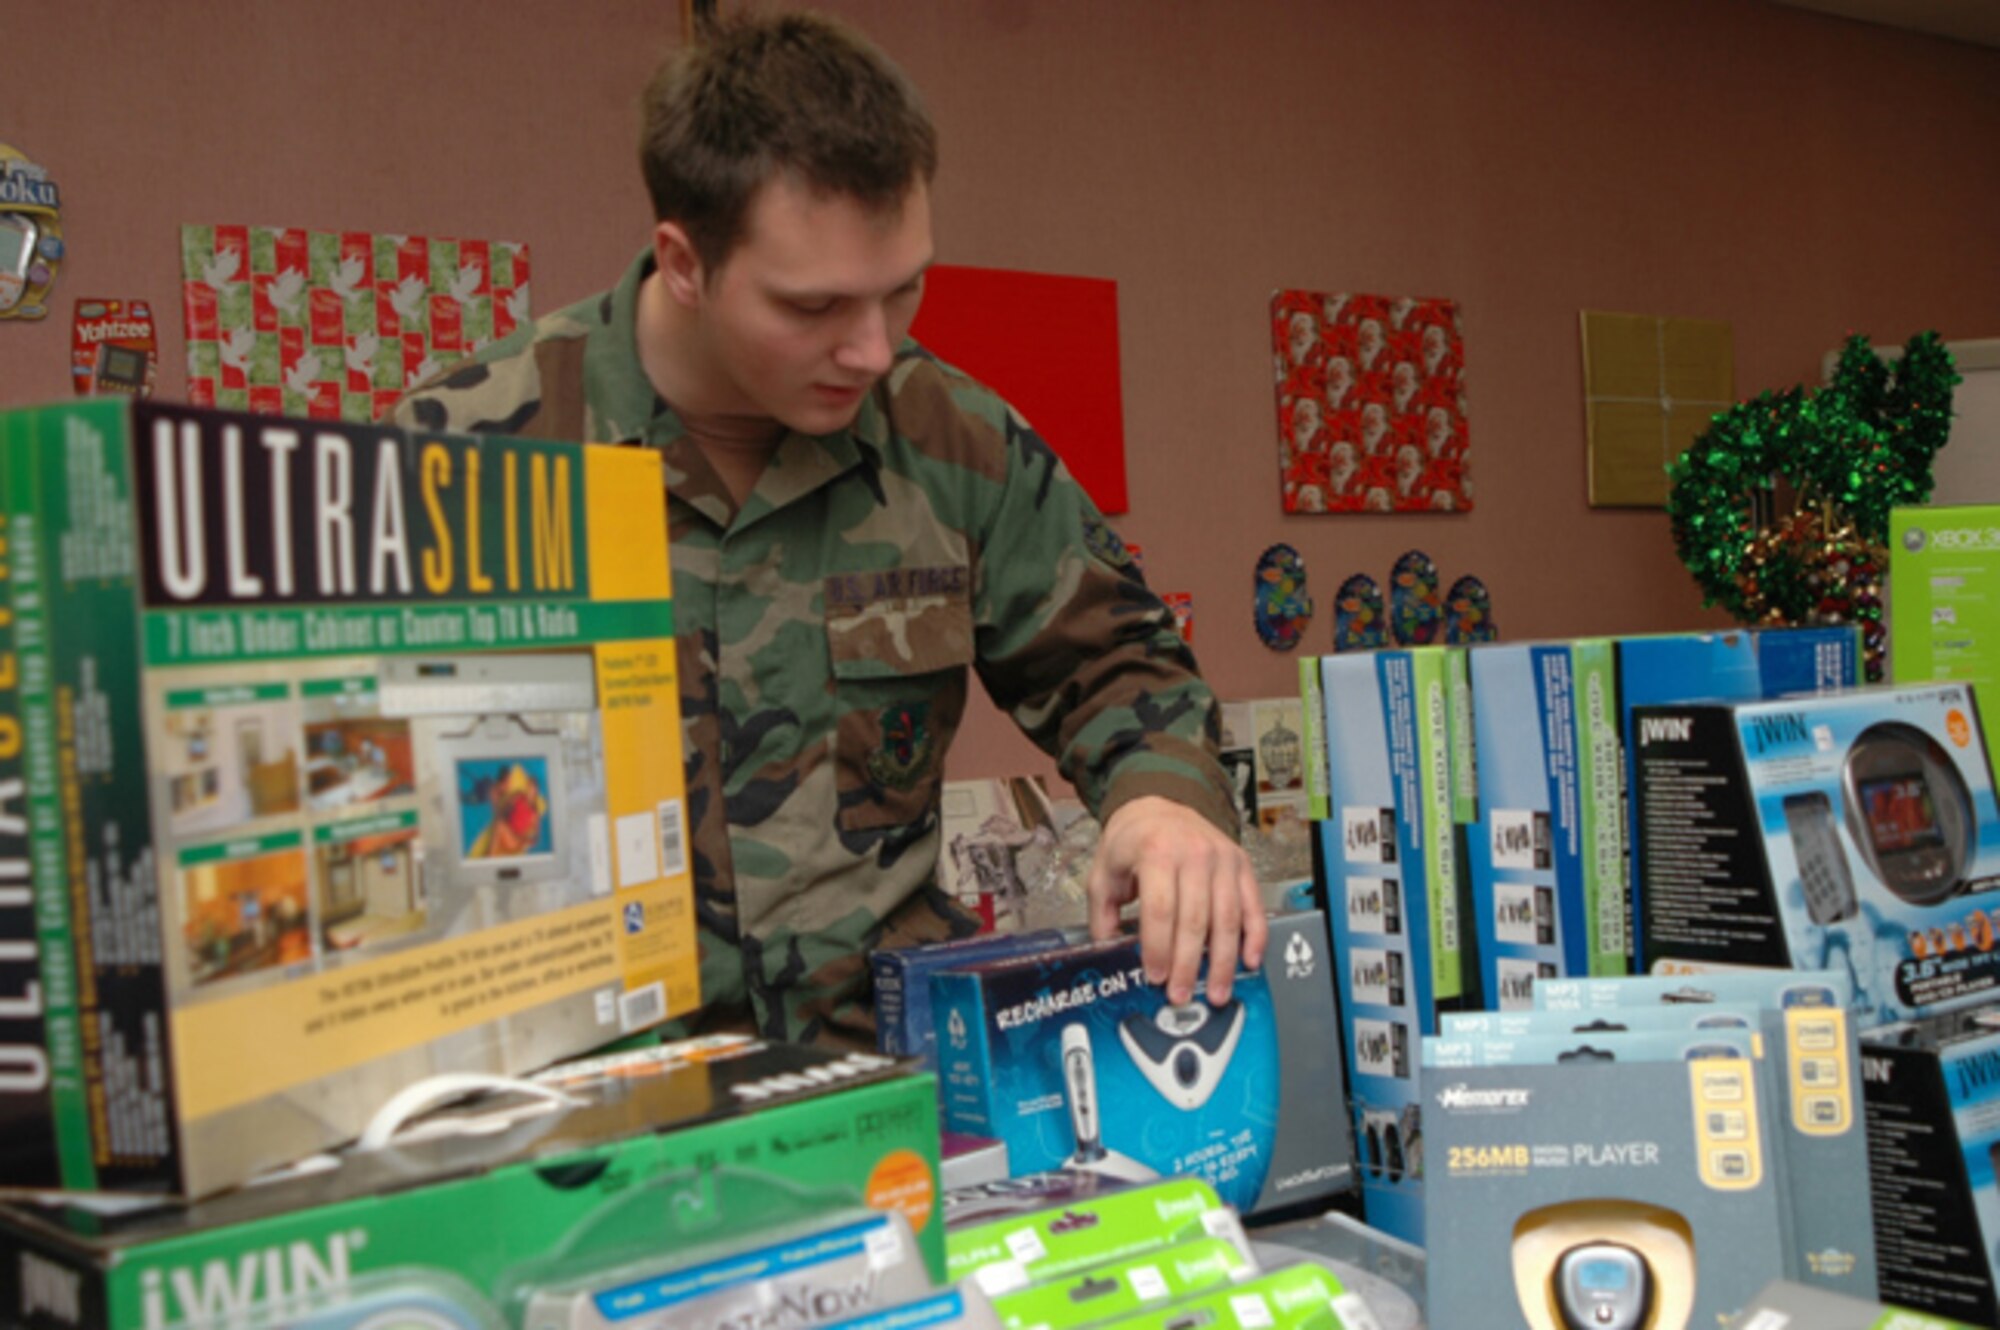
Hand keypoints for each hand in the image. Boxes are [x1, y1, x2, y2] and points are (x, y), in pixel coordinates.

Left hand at [1086, 796, 1265, 1006]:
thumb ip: (1102, 915)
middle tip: (1181, 995)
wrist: (1160, 807)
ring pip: (1228, 919)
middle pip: (1195, 919)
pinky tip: (1248, 962)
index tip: (1155, 976)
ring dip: (1223, 961)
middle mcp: (1194, 853)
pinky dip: (1254, 937)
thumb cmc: (1132, 843)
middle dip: (1189, 964)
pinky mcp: (1242, 865)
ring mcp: (1223, 859)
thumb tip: (1108, 956)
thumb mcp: (1103, 872)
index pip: (1160, 909)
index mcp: (1156, 852)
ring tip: (1216, 992)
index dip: (1158, 948)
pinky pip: (1253, 906)